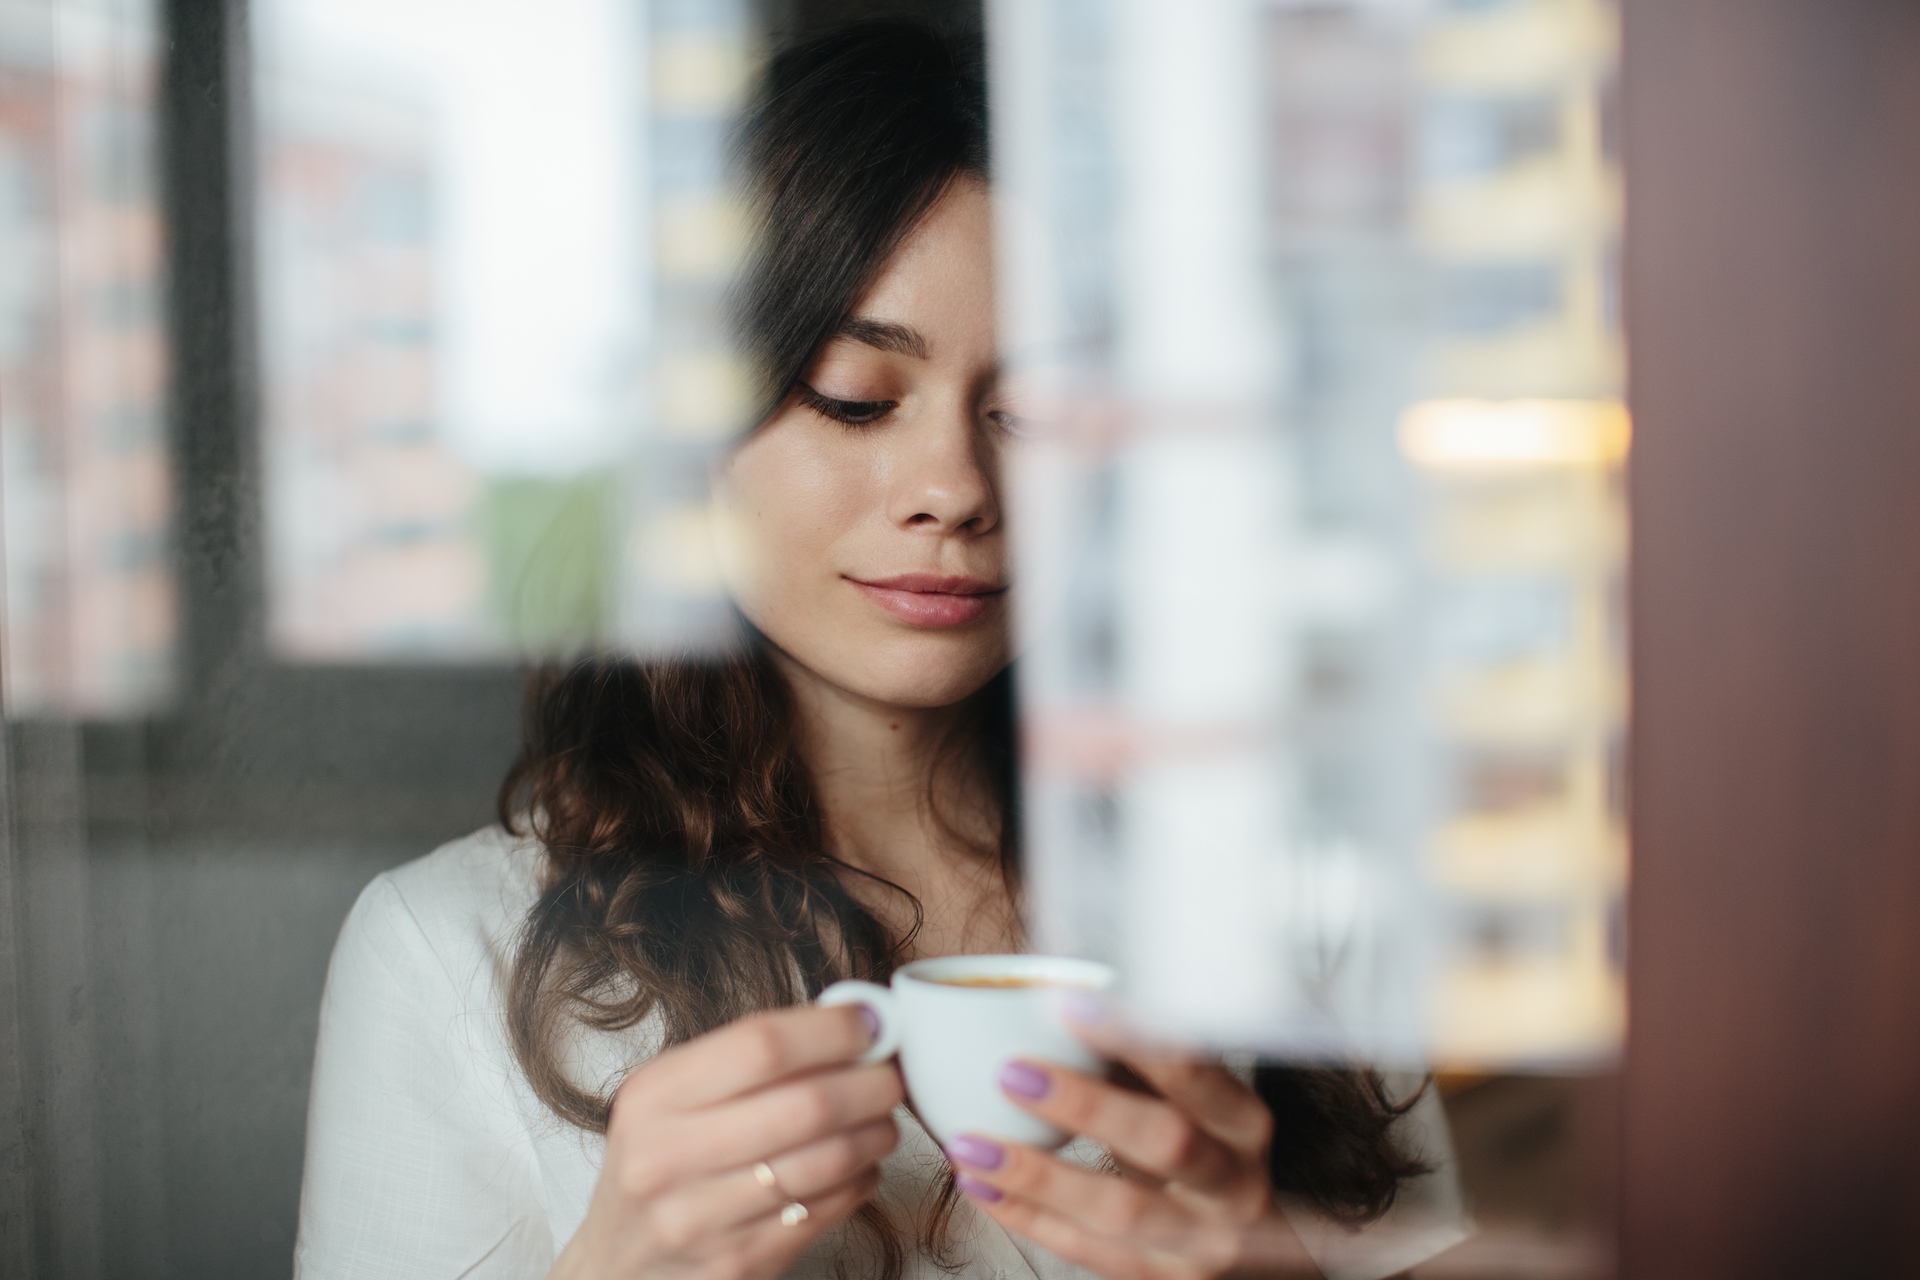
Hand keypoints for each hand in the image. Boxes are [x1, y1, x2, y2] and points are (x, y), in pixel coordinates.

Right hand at [550, 1004, 902, 1279]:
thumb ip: (748, 1058)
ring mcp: (702, 1220)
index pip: (763, 1045)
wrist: (618, 1264)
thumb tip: (851, 1023)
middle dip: (872, 1084)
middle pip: (809, 1105)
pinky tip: (858, 1166)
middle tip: (890, 1075)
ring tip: (881, 1120)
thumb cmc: (659, 1164)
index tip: (870, 1023)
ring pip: (829, 1161)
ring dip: (876, 1134)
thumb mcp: (671, 1097)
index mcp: (655, 1097)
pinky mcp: (738, 1265)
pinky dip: (860, 1180)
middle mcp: (669, 1158)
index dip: (832, 1030)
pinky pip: (827, 1210)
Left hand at [941, 1008, 1319, 1279]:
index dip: (1135, 1039)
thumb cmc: (1200, 1151)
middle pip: (1168, 1141)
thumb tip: (1053, 997)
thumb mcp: (1189, 1103)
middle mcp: (1235, 1184)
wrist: (1240, 1244)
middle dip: (1086, 1106)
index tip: (1071, 1004)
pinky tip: (982, 1186)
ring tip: (972, 1143)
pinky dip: (1027, 1218)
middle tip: (1013, 1072)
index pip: (1196, 1073)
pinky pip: (1087, 1253)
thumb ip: (1137, 1059)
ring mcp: (1202, 1243)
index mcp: (1243, 1121)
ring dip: (1037, 1174)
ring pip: (1118, 1210)